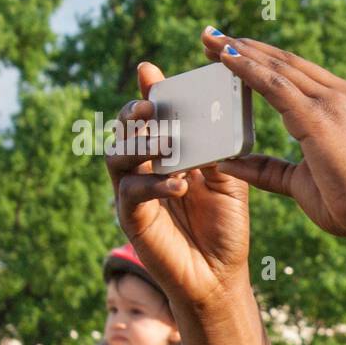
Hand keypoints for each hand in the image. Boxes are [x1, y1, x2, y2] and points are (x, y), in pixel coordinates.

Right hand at [105, 61, 251, 308]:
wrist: (221, 274)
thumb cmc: (225, 226)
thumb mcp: (228, 181)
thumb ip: (216, 151)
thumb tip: (208, 116)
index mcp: (170, 154)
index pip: (153, 116)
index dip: (148, 92)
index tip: (150, 70)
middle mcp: (146, 168)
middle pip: (126, 130)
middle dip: (135, 113)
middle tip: (151, 105)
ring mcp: (135, 192)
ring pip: (117, 156)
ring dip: (140, 145)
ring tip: (164, 142)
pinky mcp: (132, 218)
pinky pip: (131, 192)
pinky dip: (153, 184)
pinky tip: (177, 182)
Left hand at [199, 29, 345, 242]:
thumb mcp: (302, 182)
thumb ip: (268, 169)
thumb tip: (229, 162)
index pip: (298, 74)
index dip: (264, 60)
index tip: (234, 51)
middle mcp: (343, 96)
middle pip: (285, 62)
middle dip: (246, 47)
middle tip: (212, 35)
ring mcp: (333, 102)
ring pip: (277, 67)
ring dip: (241, 51)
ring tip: (210, 39)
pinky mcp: (319, 116)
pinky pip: (274, 84)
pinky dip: (247, 69)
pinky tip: (225, 58)